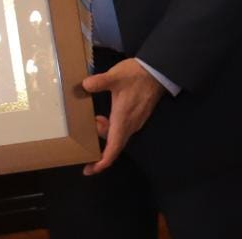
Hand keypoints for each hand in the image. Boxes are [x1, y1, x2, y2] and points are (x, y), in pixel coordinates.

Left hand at [80, 59, 164, 174]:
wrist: (157, 72)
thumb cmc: (136, 76)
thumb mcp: (116, 76)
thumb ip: (100, 81)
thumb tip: (84, 86)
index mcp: (123, 120)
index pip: (113, 148)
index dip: (102, 162)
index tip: (90, 170)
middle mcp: (130, 125)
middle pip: (113, 144)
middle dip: (99, 144)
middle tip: (85, 131)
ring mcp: (135, 121)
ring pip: (117, 136)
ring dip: (104, 132)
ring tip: (94, 119)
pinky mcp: (137, 116)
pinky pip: (121, 129)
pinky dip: (110, 127)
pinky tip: (103, 116)